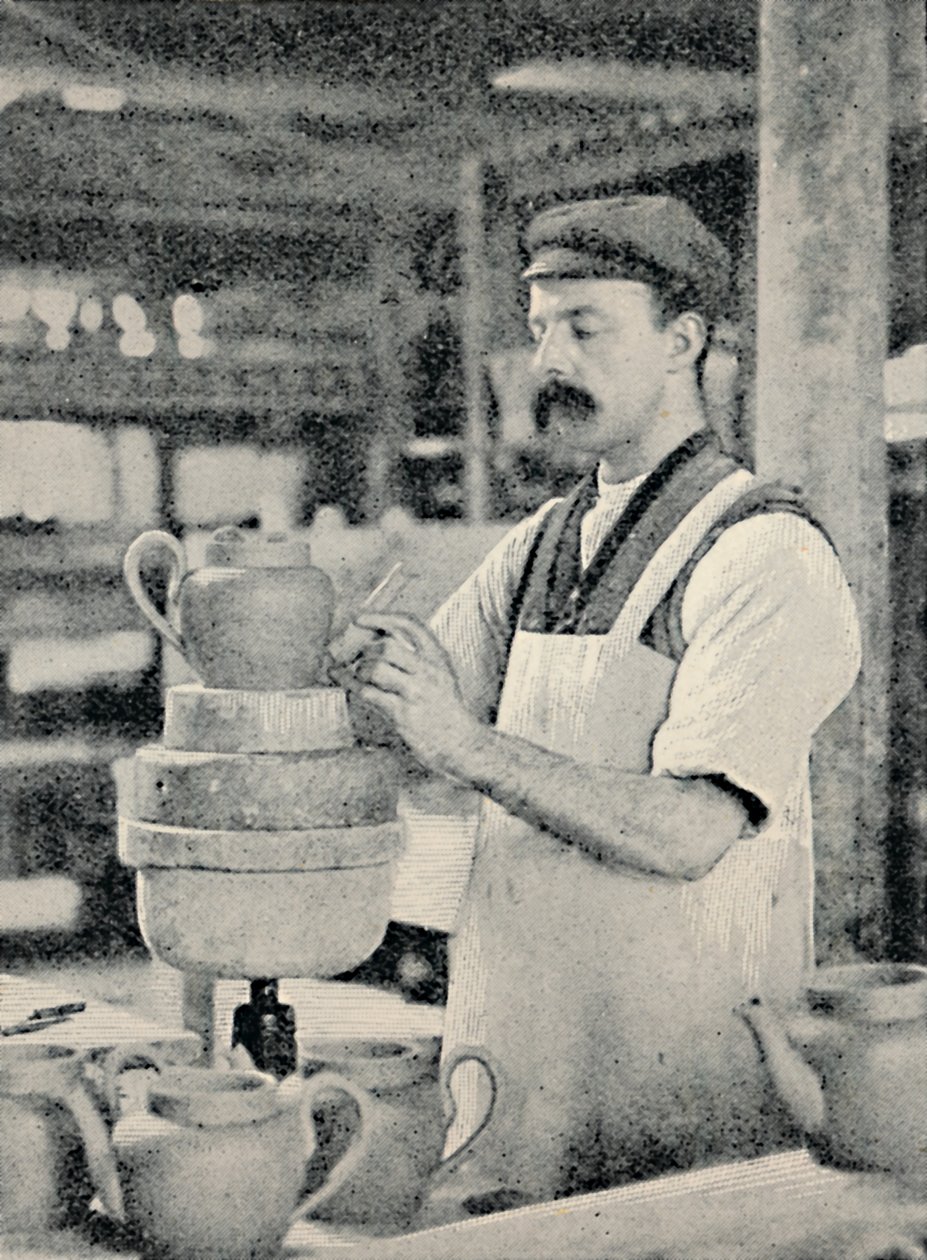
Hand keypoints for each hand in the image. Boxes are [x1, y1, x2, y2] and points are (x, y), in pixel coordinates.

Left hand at [349, 611, 482, 774]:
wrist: (463, 745)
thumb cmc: (448, 714)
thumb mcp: (441, 677)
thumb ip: (418, 660)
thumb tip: (379, 645)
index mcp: (438, 658)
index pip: (410, 625)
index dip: (382, 618)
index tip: (361, 618)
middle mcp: (428, 671)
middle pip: (387, 646)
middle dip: (366, 651)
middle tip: (357, 658)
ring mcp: (415, 692)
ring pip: (376, 668)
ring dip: (360, 671)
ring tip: (359, 677)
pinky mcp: (403, 713)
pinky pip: (368, 693)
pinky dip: (348, 683)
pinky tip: (339, 678)